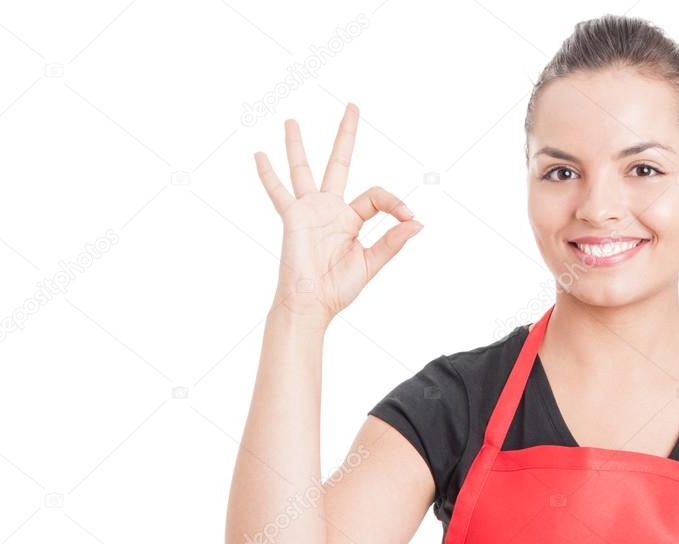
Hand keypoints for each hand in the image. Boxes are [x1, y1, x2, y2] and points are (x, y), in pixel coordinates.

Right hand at [254, 103, 422, 327]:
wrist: (311, 303)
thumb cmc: (338, 288)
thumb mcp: (371, 263)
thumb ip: (392, 242)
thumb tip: (419, 223)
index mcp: (352, 219)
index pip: (376, 195)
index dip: (395, 202)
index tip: (409, 217)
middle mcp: (330, 209)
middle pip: (339, 162)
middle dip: (345, 135)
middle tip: (352, 106)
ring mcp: (309, 210)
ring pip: (303, 169)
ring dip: (297, 145)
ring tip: (292, 120)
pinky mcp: (291, 217)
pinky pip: (278, 192)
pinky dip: (268, 175)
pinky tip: (259, 154)